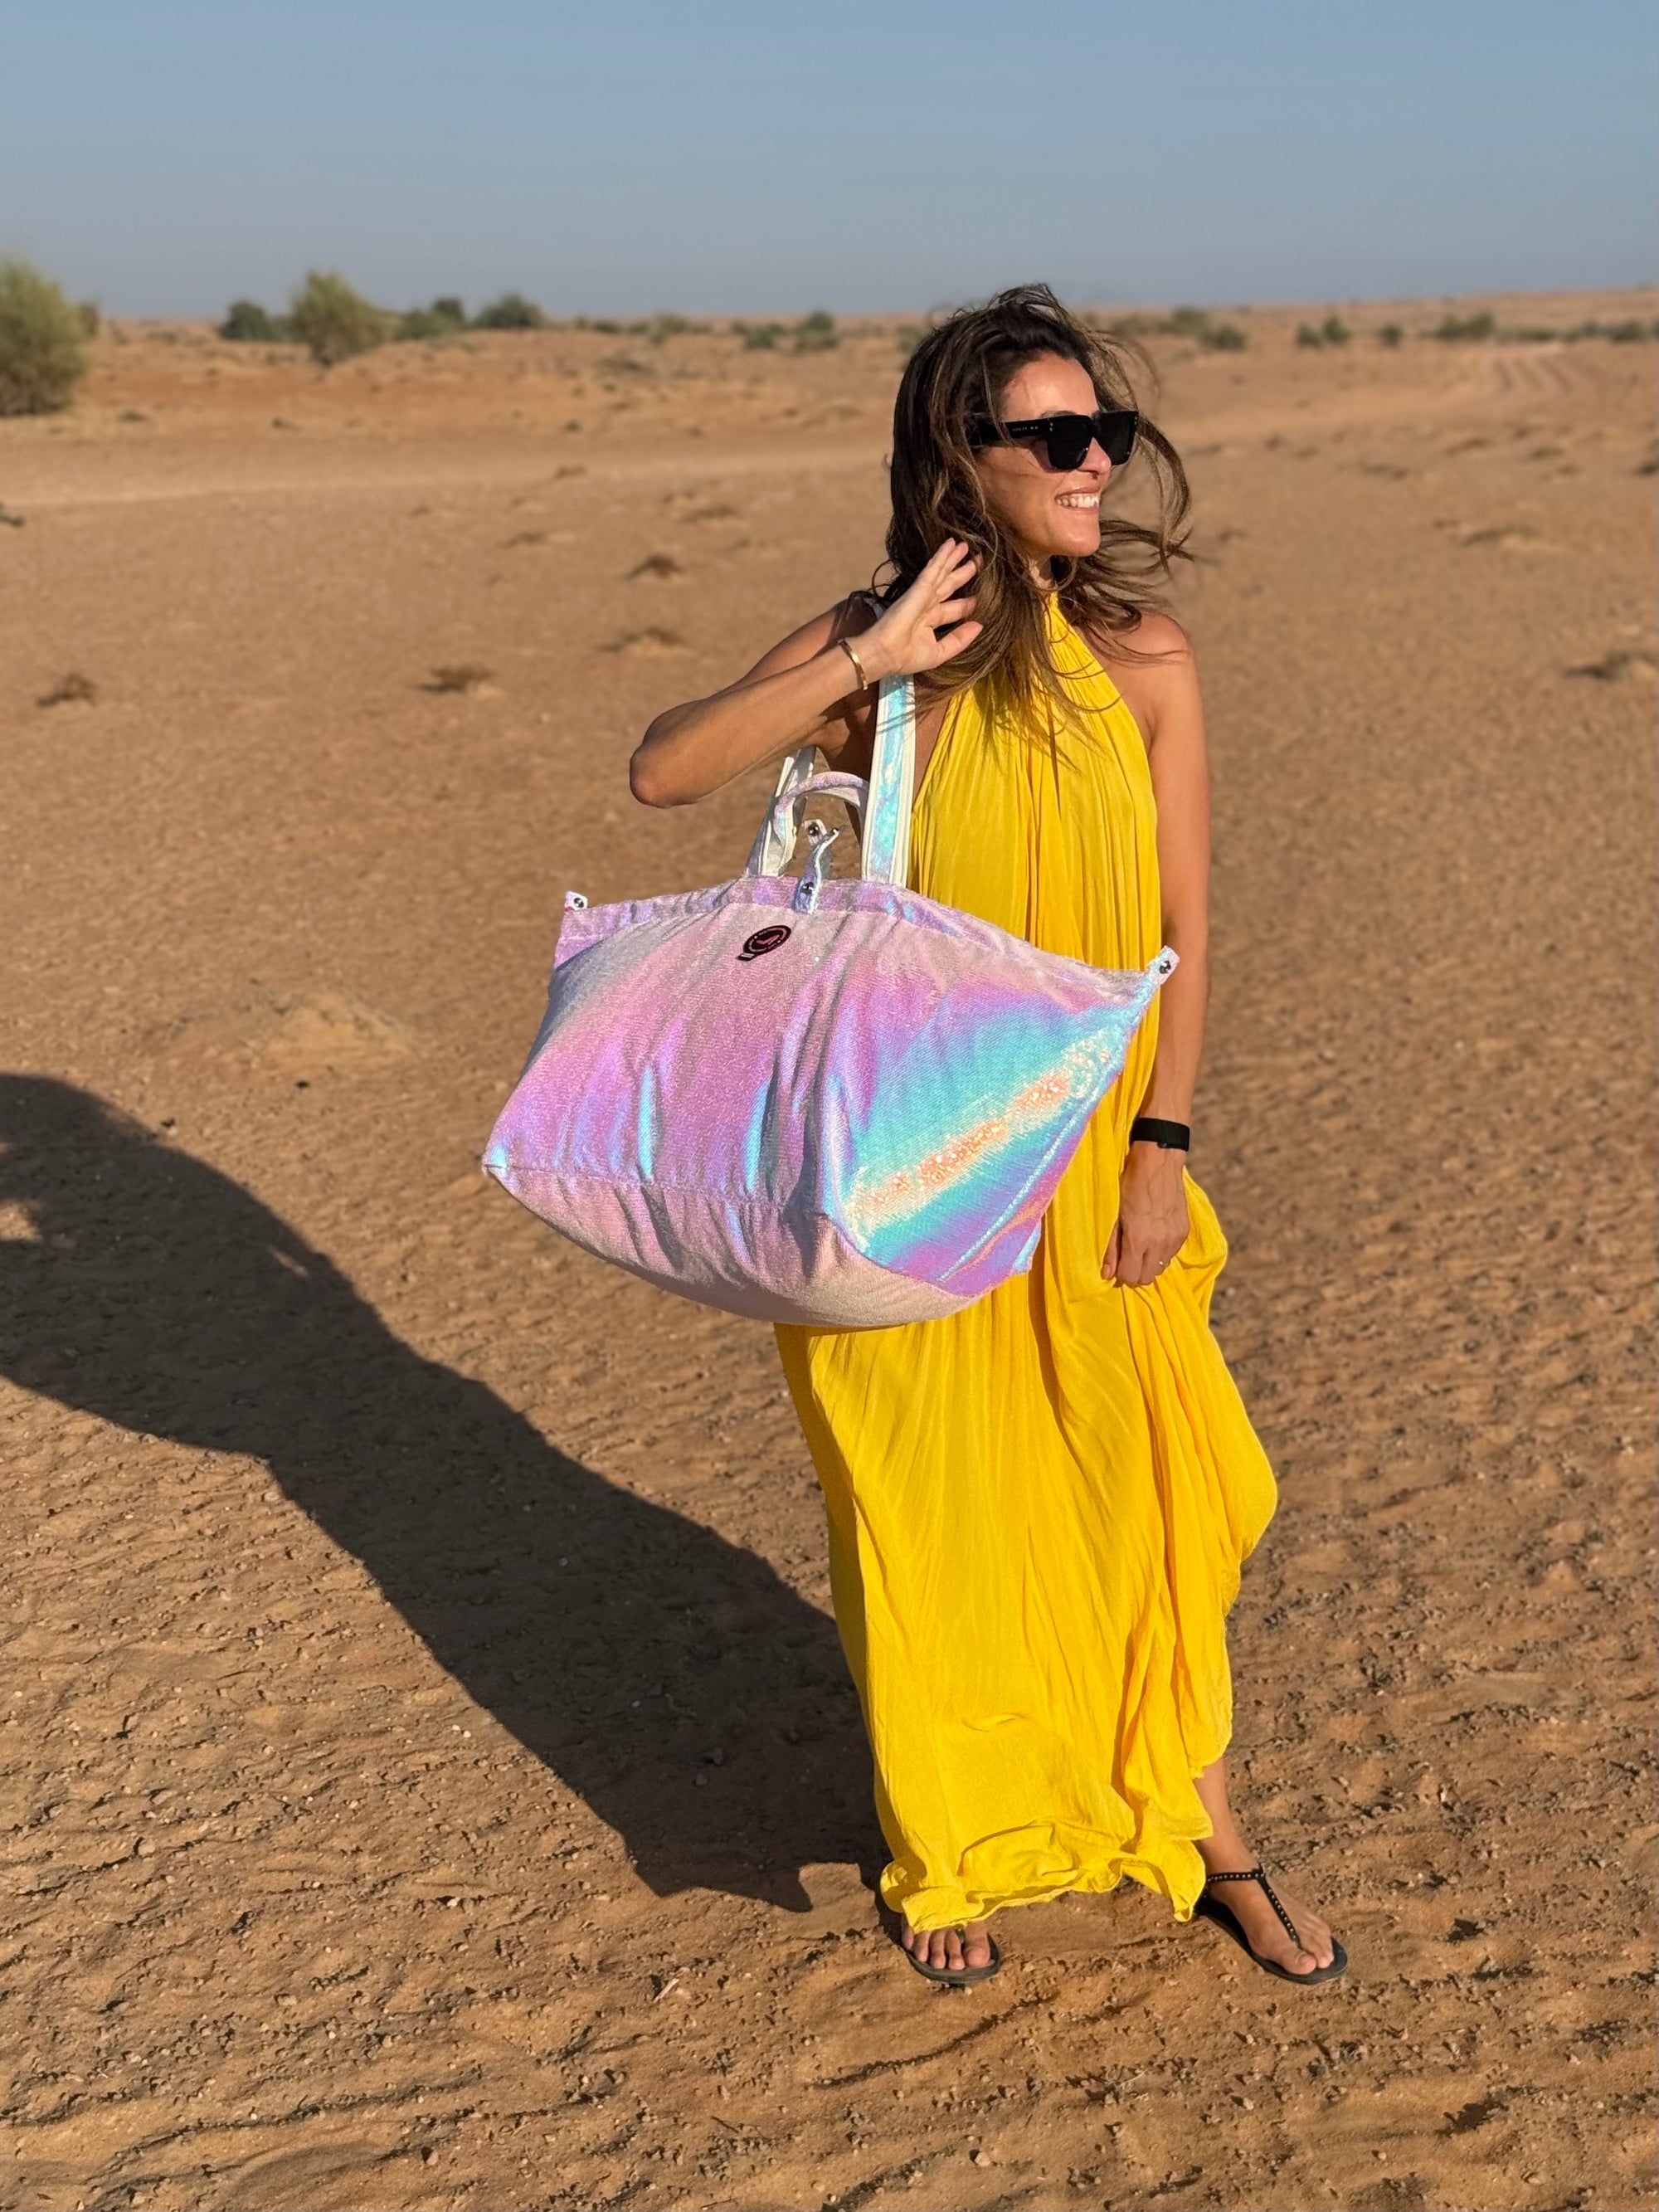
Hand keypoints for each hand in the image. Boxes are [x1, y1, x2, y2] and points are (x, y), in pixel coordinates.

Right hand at [857, 540, 980, 681]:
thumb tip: (980, 625)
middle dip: (964, 572)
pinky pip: (934, 568)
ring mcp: (923, 594)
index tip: (981, 595)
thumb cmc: (908, 657)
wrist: (886, 653)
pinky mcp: (920, 587)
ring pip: (942, 572)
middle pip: (951, 585)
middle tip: (978, 560)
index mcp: (932, 621)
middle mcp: (929, 605)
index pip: (955, 608)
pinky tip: (951, 543)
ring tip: (965, 545)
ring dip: (953, 558)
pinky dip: (942, 555)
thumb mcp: (940, 652)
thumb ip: (960, 639)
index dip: (969, 601)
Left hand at [1103, 1145, 1188, 1286]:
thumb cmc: (1130, 1185)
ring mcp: (1174, 1238)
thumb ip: (1113, 1248)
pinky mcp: (1184, 1232)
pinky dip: (1162, 1251)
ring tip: (1142, 1244)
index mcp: (1139, 1240)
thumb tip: (1108, 1274)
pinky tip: (1155, 1235)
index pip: (1131, 1277)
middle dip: (1136, 1272)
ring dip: (1150, 1262)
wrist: (1159, 1163)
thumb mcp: (1116, 1216)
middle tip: (1128, 1257)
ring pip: (1161, 1267)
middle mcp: (1159, 1244)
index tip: (1119, 1264)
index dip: (1122, 1274)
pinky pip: (1172, 1254)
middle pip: (1147, 1278)